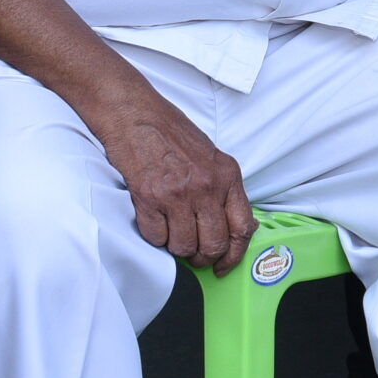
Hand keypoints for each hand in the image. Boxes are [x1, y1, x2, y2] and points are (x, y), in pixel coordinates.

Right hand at [83, 77, 255, 271]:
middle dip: (201, 256)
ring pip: (183, 247)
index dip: (233, 255)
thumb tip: (235, 226)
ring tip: (169, 226)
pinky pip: (156, 238)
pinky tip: (153, 216)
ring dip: (175, 245)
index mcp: (227, 175)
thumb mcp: (210, 157)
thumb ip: (223, 190)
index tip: (224, 265)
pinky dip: (154, 235)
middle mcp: (206, 186)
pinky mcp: (149, 198)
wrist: (135, 113)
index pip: (242, 228)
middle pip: (212, 245)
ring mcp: (178, 193)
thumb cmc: (170, 133)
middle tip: (191, 250)